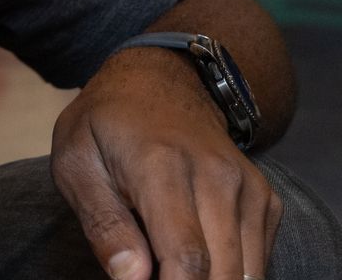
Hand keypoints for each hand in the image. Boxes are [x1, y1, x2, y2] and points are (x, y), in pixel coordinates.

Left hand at [51, 51, 280, 279]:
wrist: (160, 80)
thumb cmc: (106, 125)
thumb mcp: (75, 163)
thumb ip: (103, 223)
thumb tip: (131, 278)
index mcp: (162, 167)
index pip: (186, 257)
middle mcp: (217, 176)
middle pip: (222, 273)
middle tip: (150, 274)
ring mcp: (248, 187)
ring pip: (246, 273)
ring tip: (167, 264)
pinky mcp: (266, 199)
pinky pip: (258, 260)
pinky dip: (229, 272)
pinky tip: (196, 257)